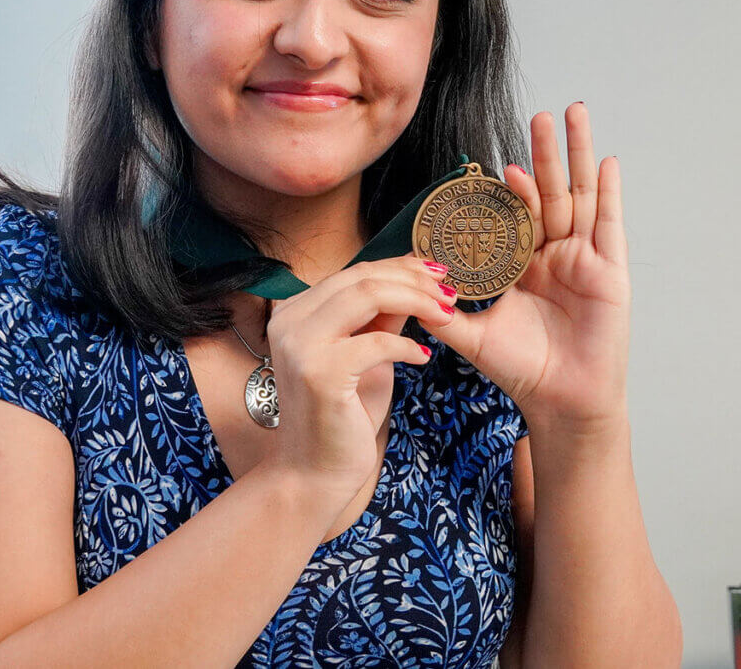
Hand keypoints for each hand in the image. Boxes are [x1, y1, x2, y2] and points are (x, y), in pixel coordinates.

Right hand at [266, 254, 456, 498]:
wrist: (314, 473)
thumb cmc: (342, 417)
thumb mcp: (367, 358)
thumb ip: (382, 320)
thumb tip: (415, 284)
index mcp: (296, 312)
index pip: (354, 273)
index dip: (401, 267)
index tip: (438, 274)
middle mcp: (290, 321)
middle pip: (362, 278)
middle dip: (414, 280)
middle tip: (450, 294)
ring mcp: (301, 345)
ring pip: (367, 295)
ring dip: (416, 301)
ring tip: (445, 315)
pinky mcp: (319, 372)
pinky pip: (376, 342)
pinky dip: (406, 346)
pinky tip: (423, 357)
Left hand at [417, 102, 630, 433]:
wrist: (561, 402)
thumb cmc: (521, 369)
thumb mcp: (471, 335)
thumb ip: (440, 311)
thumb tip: (403, 286)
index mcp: (521, 264)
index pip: (514, 215)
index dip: (508, 190)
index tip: (497, 166)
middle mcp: (553, 254)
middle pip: (549, 192)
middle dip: (544, 153)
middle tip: (538, 114)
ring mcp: (583, 258)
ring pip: (580, 196)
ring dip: (576, 155)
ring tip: (572, 115)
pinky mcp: (610, 270)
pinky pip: (609, 224)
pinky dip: (610, 193)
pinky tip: (609, 161)